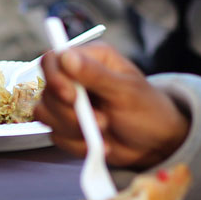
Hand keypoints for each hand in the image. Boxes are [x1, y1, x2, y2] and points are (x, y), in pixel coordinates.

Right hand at [35, 43, 190, 169]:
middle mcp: (75, 78)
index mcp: (91, 59)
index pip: (53, 59)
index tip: (71, 97)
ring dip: (72, 128)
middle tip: (102, 121)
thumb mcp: (125, 91)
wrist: (154, 144)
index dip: (55, 78)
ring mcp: (69, 103)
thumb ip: (95, 74)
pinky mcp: (67, 126)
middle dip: (70, 112)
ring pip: (46, 114)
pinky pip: (56, 135)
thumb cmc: (147, 109)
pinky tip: (99, 144)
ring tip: (103, 132)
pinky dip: (76, 143)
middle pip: (47, 91)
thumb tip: (66, 55)